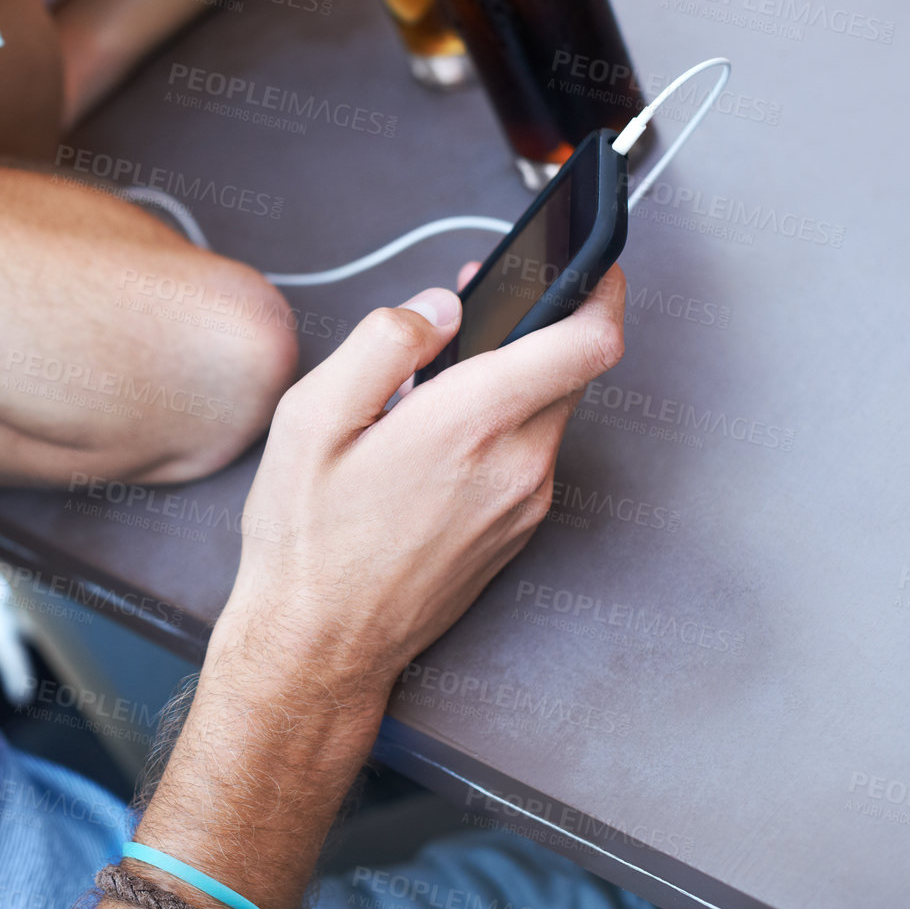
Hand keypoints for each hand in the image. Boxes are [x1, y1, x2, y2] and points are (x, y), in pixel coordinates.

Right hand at [214, 264, 627, 707]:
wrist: (319, 646)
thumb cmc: (307, 542)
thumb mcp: (310, 419)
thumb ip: (383, 342)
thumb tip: (439, 307)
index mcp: (470, 425)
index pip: (588, 341)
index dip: (602, 288)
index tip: (593, 262)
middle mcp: (516, 466)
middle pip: (571, 370)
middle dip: (535, 327)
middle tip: (474, 315)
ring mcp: (524, 505)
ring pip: (549, 413)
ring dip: (512, 383)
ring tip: (436, 386)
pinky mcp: (517, 533)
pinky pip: (530, 456)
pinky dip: (502, 429)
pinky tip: (438, 441)